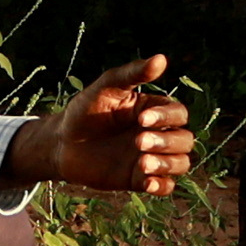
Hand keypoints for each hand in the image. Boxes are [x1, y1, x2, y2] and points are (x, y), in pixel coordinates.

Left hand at [11, 50, 192, 198]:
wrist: (61, 143)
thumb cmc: (85, 110)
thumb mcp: (106, 88)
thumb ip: (133, 73)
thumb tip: (162, 59)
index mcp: (154, 111)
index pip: (178, 113)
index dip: (166, 117)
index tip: (141, 119)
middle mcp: (157, 134)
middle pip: (184, 140)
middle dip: (165, 142)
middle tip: (137, 141)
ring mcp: (150, 157)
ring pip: (180, 163)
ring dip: (167, 164)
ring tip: (142, 164)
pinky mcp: (139, 179)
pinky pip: (165, 187)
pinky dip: (162, 186)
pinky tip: (147, 183)